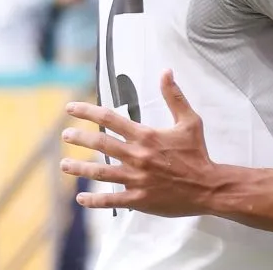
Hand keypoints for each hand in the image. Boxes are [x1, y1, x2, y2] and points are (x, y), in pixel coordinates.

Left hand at [60, 70, 216, 216]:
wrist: (208, 186)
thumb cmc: (198, 153)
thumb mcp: (189, 121)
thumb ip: (175, 96)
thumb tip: (166, 72)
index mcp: (146, 136)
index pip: (111, 119)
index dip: (88, 112)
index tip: (71, 108)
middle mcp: (137, 156)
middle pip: (101, 145)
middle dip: (80, 138)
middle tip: (65, 135)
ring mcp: (136, 179)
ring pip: (100, 172)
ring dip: (79, 168)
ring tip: (64, 164)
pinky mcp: (138, 199)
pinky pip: (110, 200)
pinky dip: (93, 200)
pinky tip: (80, 198)